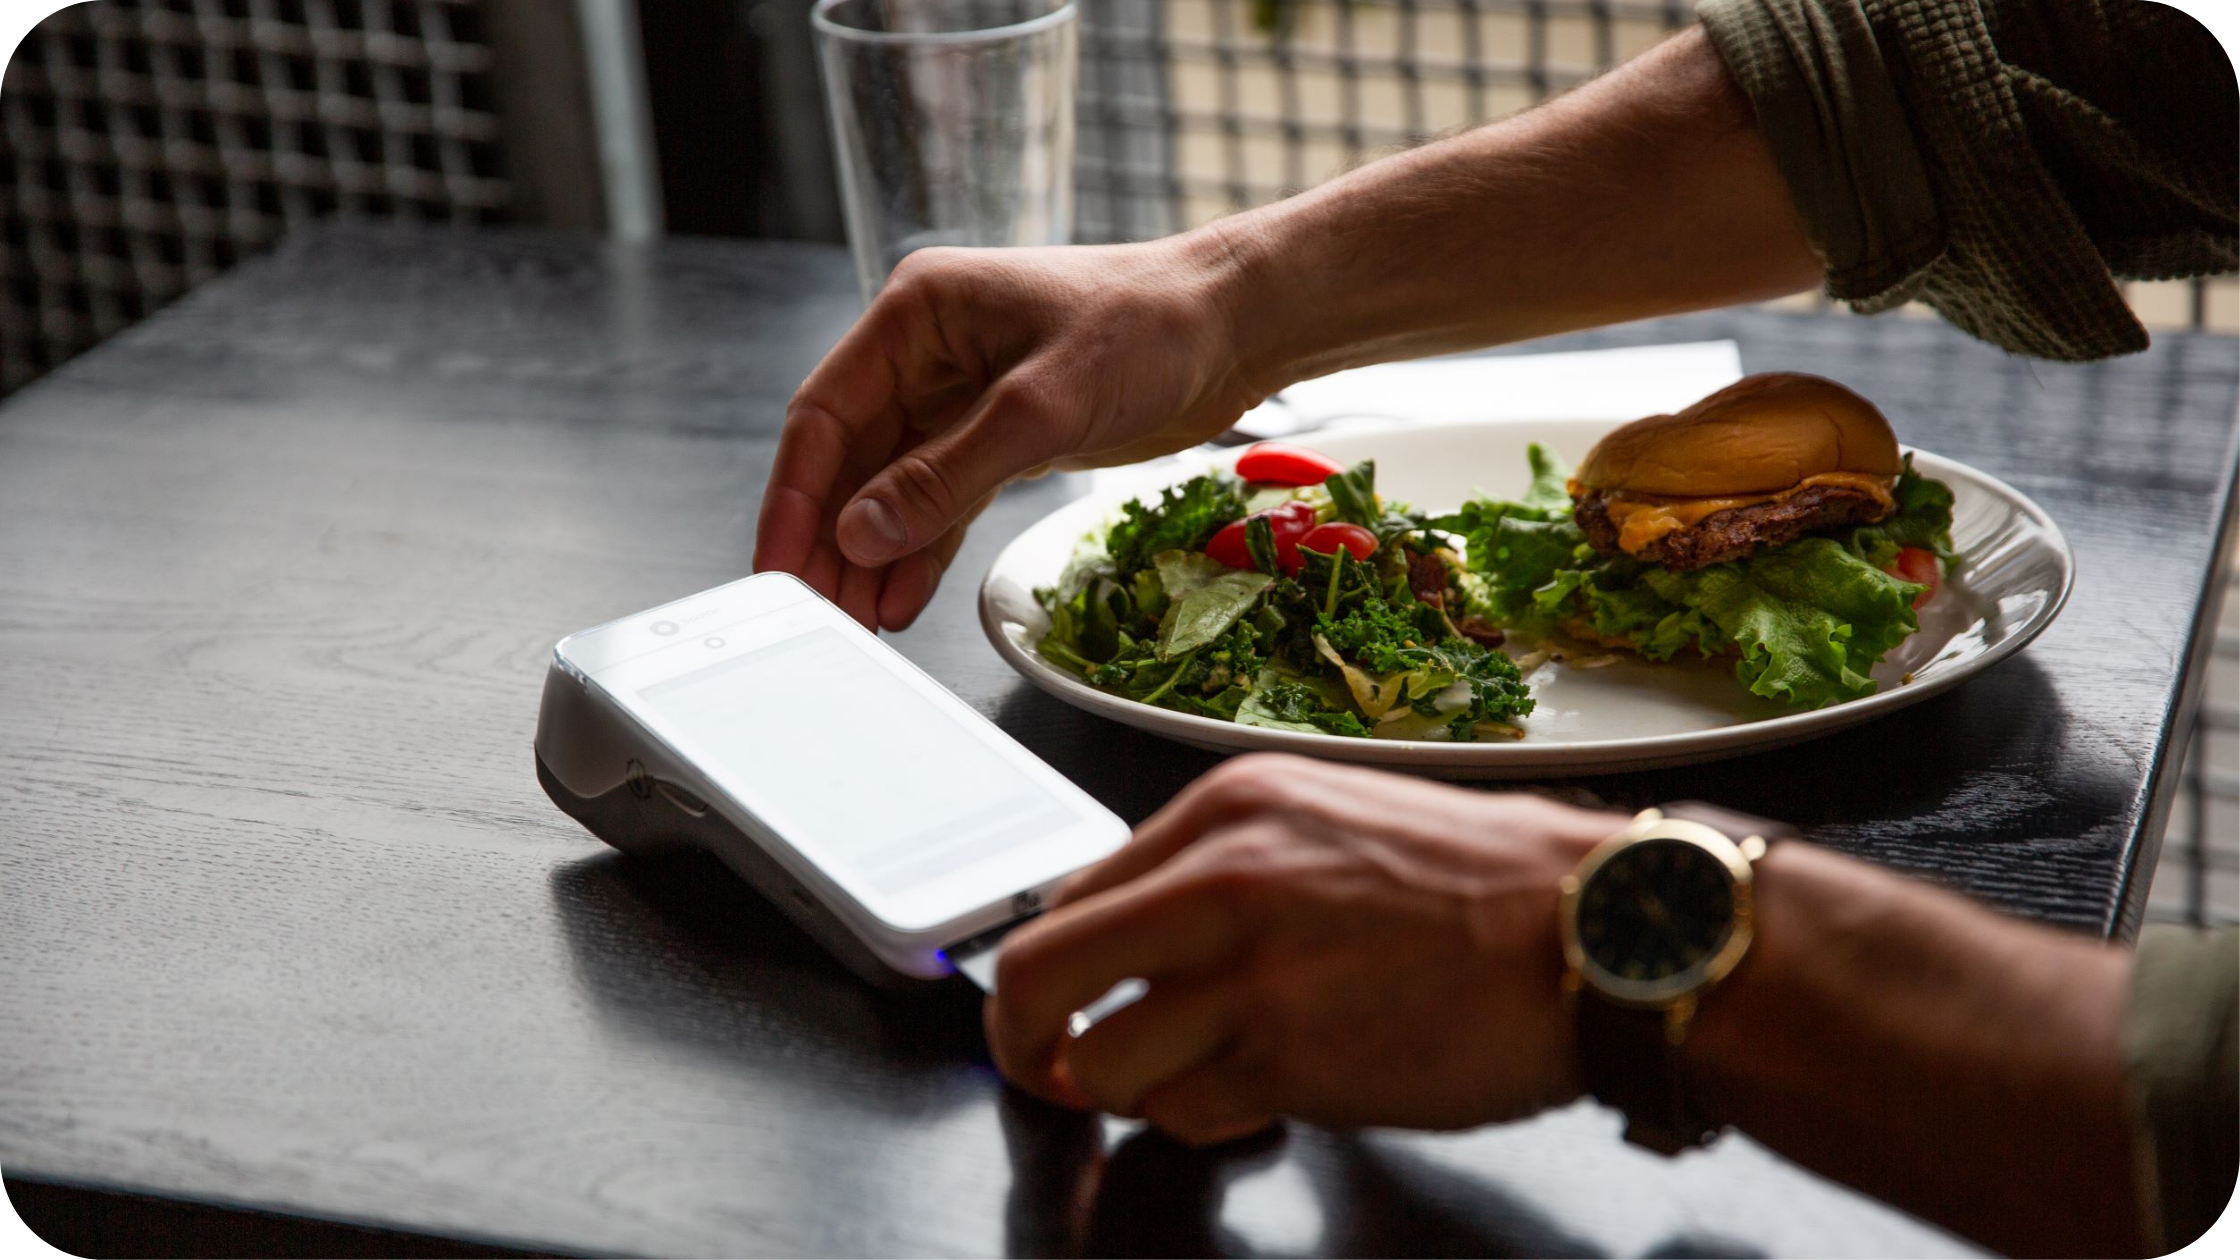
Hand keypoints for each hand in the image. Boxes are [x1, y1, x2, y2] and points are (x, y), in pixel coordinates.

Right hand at [754, 231, 1272, 630]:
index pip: (826, 415)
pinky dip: (922, 549)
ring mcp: (964, 395)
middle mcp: (929, 352)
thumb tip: (861, 533)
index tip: (779, 567)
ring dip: (873, 555)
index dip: (797, 497)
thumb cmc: (1152, 327)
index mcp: (918, 315)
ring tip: (854, 624)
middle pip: (851, 458)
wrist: (1238, 326)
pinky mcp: (1004, 435)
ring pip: (894, 487)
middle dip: (830, 540)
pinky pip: (943, 500)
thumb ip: (948, 475)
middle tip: (813, 614)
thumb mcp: (1044, 405)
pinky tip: (899, 600)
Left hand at [983, 754, 1622, 1143]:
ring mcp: (1255, 975)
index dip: (1044, 970)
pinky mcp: (1295, 1061)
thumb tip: (1126, 934)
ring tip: (1192, 1079)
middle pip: (1035, 976)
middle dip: (1021, 1042)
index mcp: (1227, 808)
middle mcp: (1222, 880)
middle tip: (1044, 1070)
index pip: (1069, 894)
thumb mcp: (1328, 821)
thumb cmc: (1481, 881)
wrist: (1598, 928)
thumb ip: (1218, 870)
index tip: (1051, 1008)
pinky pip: (1187, 1116)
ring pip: (1100, 1064)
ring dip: (1131, 1090)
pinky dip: (1207, 1121)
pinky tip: (1263, 1095)